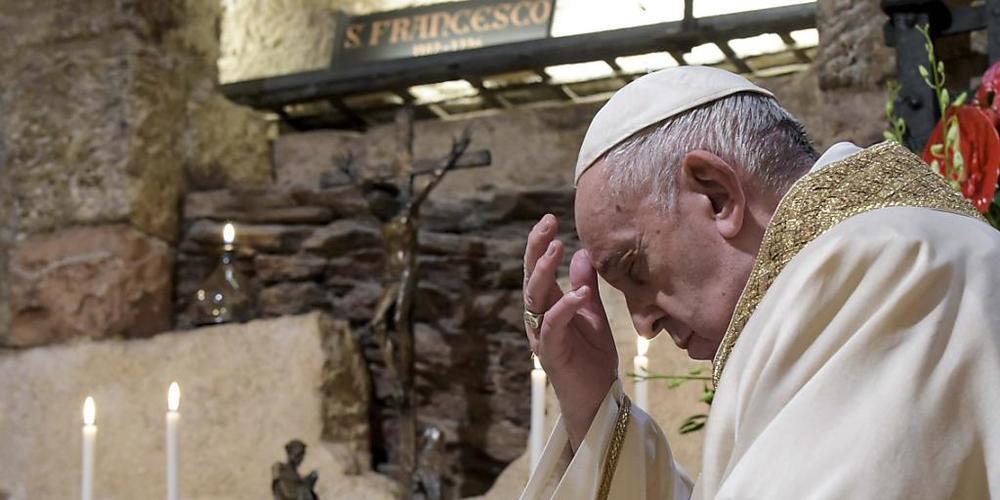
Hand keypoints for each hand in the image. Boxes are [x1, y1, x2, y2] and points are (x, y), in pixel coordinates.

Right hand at [523, 214, 617, 449]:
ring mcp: (542, 335)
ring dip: (544, 272)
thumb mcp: (593, 314)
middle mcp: (539, 317)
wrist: (598, 398)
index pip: (538, 269)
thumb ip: (584, 285)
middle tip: (547, 224)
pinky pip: (553, 326)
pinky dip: (565, 308)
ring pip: (535, 298)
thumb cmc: (593, 357)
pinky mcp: (551, 353)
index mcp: (548, 305)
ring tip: (557, 248)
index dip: (540, 244)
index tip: (549, 219)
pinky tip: (579, 293)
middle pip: (530, 277)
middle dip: (536, 250)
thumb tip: (581, 252)